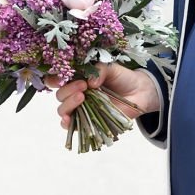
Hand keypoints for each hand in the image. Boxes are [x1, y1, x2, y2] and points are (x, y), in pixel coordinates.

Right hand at [46, 64, 160, 130]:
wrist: (139, 92)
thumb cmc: (123, 78)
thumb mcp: (111, 68)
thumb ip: (99, 69)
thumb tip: (90, 82)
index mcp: (77, 79)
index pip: (57, 79)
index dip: (54, 78)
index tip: (62, 76)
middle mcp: (76, 94)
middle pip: (60, 95)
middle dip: (68, 90)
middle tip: (83, 86)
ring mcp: (81, 109)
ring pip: (63, 110)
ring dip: (68, 104)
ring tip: (82, 97)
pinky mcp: (87, 122)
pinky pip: (71, 126)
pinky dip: (67, 123)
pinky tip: (69, 118)